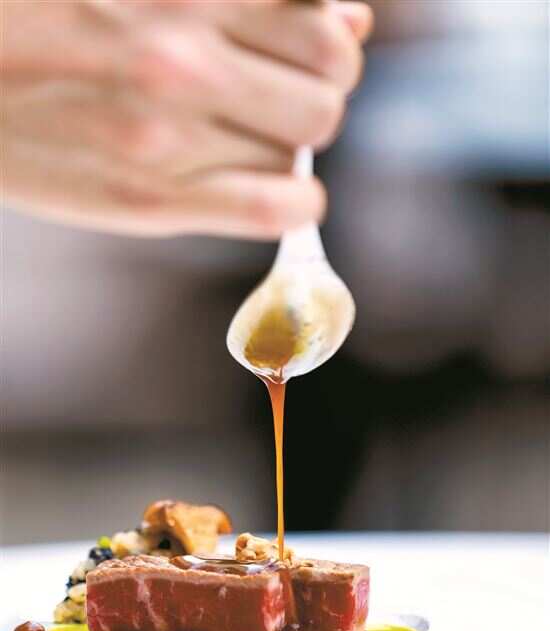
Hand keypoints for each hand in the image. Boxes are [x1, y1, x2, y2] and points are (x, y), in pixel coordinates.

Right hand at [0, 0, 371, 237]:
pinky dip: (299, 204)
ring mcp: (164, 132)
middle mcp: (180, 56)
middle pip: (328, 85)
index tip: (304, 54)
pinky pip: (274, 209)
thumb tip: (352, 17)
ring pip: (300, 147)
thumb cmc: (36, 16)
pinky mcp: (148, 199)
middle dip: (319, 93)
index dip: (329, 42)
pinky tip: (286, 195)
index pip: (324, 22)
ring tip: (256, 140)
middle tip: (279, 98)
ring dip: (295, 146)